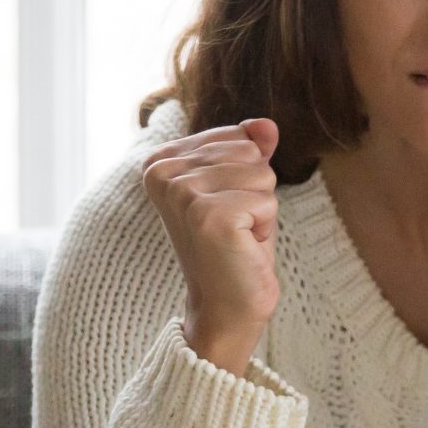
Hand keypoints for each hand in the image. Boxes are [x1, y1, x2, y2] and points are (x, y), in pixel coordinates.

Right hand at [141, 117, 280, 371]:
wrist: (227, 305)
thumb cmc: (236, 243)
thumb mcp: (243, 186)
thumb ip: (251, 149)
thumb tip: (265, 123)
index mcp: (160, 160)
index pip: (238, 136)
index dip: (246, 175)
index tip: (225, 207)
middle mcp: (162, 173)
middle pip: (251, 153)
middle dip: (256, 191)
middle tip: (234, 225)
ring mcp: (182, 194)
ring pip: (262, 174)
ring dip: (260, 209)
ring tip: (237, 235)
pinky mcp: (207, 216)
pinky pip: (267, 200)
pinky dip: (264, 226)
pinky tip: (240, 245)